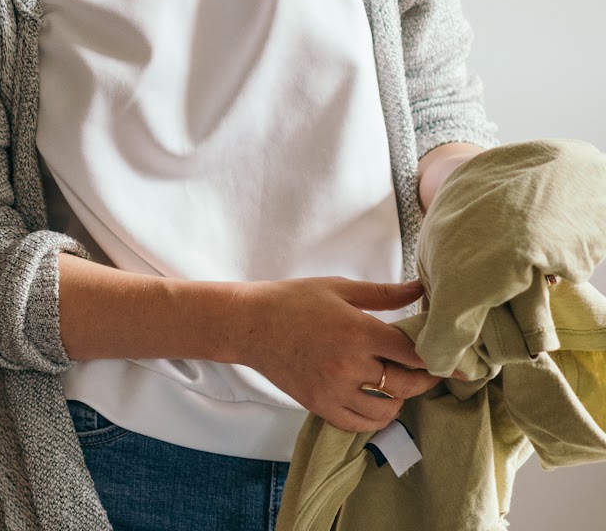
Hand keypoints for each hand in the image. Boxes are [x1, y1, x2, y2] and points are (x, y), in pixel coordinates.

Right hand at [233, 277, 439, 432]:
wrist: (249, 324)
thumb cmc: (293, 300)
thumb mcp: (338, 288)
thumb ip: (383, 294)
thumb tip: (421, 289)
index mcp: (357, 330)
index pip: (414, 353)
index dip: (442, 359)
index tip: (463, 364)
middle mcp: (349, 364)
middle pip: (406, 384)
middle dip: (424, 379)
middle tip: (428, 370)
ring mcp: (334, 389)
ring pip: (387, 409)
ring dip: (399, 398)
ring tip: (397, 382)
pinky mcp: (321, 406)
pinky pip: (361, 424)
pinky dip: (376, 417)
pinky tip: (377, 401)